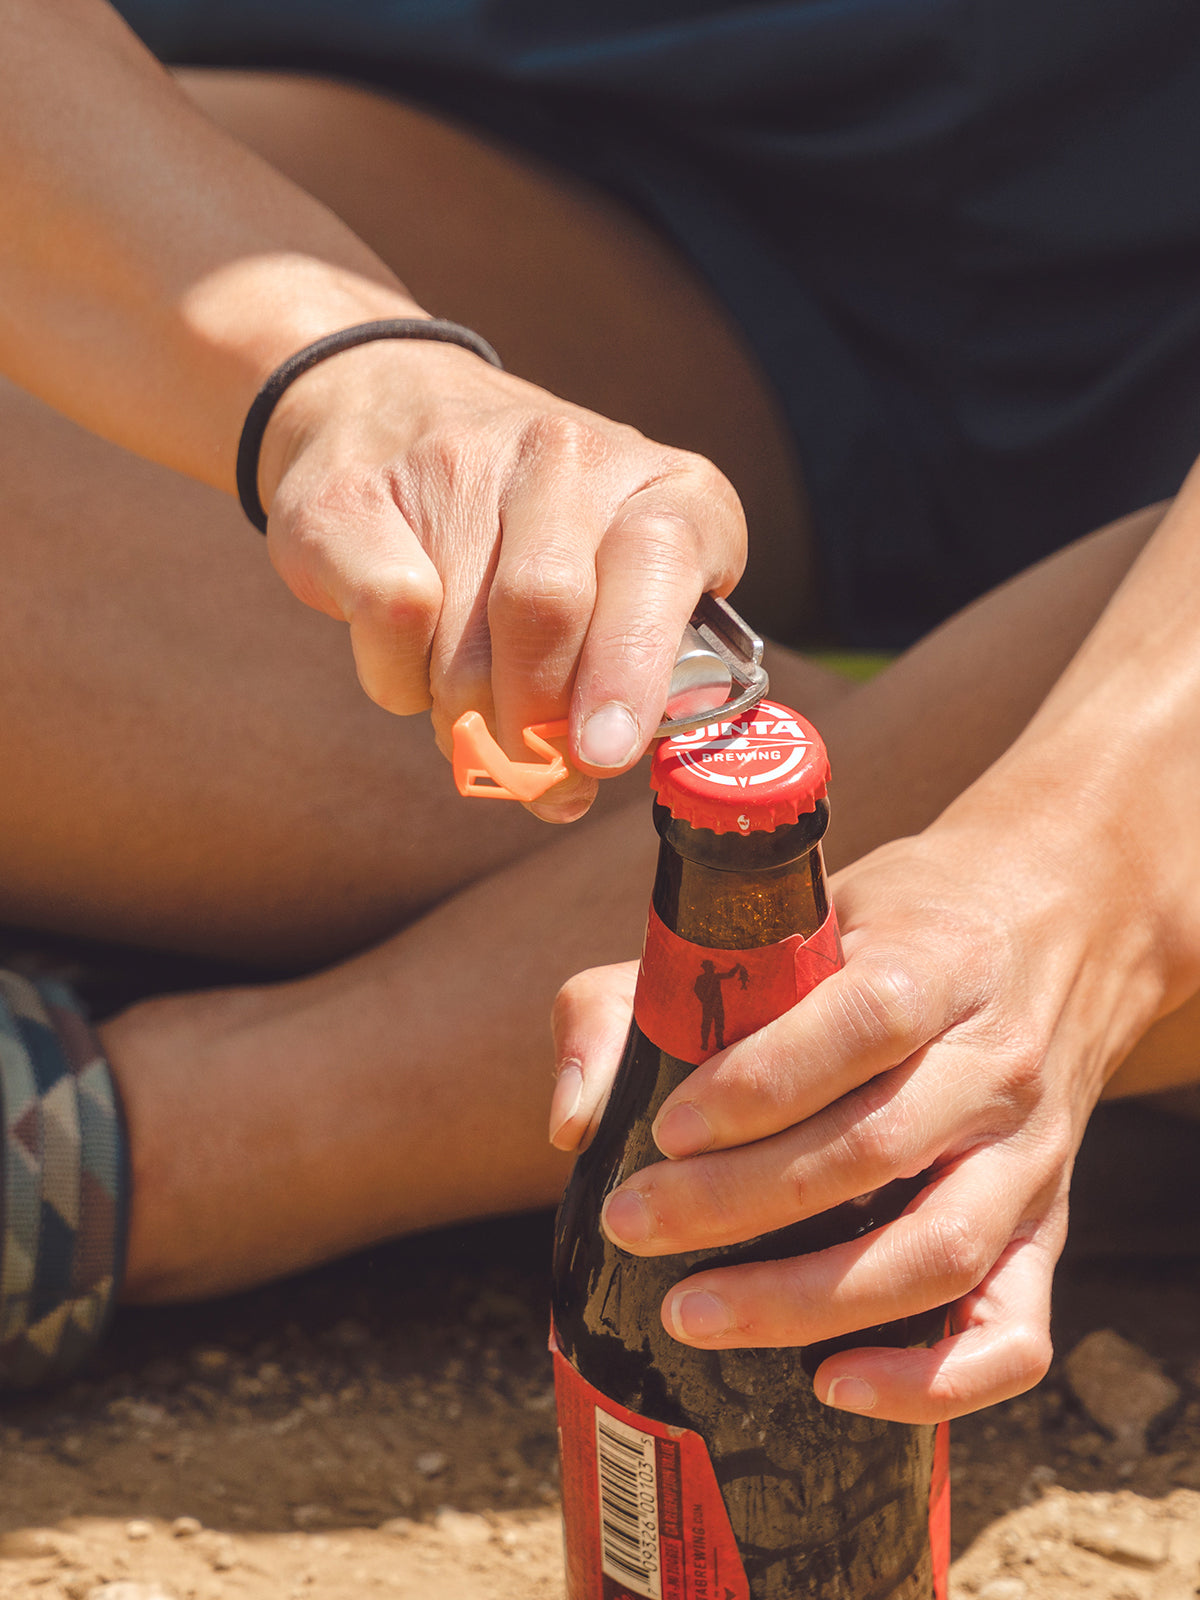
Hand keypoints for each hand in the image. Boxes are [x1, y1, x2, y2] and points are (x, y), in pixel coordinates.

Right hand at [258, 338, 744, 818]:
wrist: (384, 403)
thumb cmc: (532, 538)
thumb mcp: (618, 586)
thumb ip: (628, 676)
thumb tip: (579, 784)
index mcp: (658, 482)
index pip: (660, 561)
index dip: (631, 670)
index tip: (603, 751)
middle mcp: (562, 453)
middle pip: (546, 611)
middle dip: (534, 719)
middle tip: (529, 763)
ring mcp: (453, 463)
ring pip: (464, 642)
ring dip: (467, 712)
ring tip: (472, 701)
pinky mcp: (352, 496)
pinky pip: (390, 622)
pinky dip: (400, 682)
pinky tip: (414, 664)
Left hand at [551, 802, 1167, 1420]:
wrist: (1058, 929)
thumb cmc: (892, 927)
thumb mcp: (794, 912)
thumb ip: (653, 986)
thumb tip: (573, 1119)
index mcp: (937, 962)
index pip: (863, 1023)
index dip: (759, 1083)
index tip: (665, 1127)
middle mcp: (997, 1063)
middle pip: (876, 1149)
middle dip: (736, 1201)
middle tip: (632, 1224)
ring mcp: (1030, 1156)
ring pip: (938, 1250)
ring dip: (805, 1299)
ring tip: (690, 1312)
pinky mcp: (1047, 1229)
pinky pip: (1015, 1334)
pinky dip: (932, 1380)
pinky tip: (832, 1385)